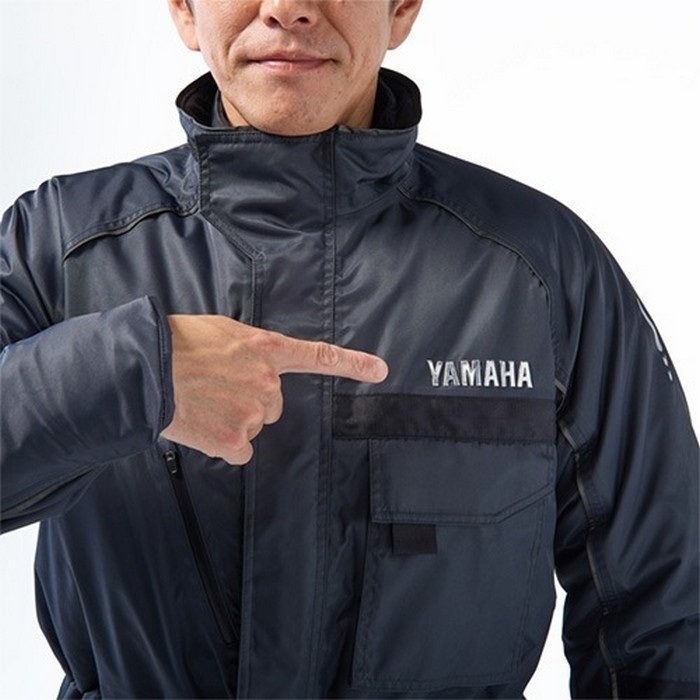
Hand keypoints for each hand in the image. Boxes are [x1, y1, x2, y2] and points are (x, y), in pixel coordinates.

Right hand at [161, 315, 387, 463]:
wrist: (144, 368)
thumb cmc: (176, 344)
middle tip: (216, 389)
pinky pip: (239, 450)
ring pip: (252, 426)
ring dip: (232, 420)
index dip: (352, 364)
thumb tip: (250, 364)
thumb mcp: (221, 331)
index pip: (317, 356)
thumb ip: (247, 348)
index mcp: (265, 350)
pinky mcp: (236, 440)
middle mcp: (268, 381)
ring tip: (201, 402)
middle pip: (273, 405)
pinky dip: (222, 443)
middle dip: (250, 401)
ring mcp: (253, 411)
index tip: (381, 370)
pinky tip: (201, 424)